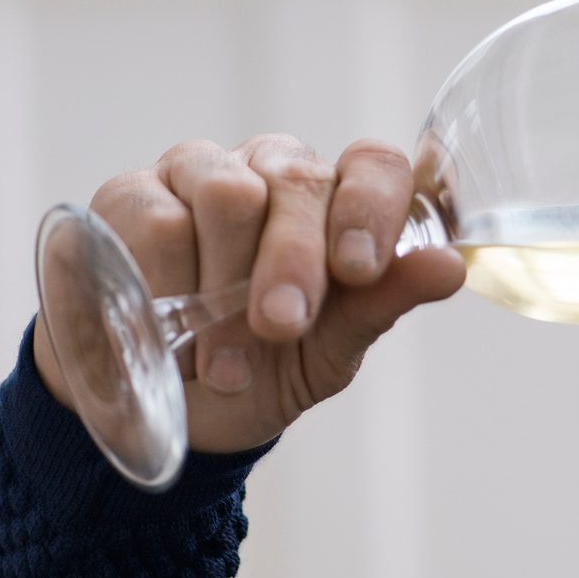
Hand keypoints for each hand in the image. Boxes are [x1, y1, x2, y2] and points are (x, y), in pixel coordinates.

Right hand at [33, 135, 465, 455]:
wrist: (163, 411)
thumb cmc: (260, 371)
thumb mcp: (326, 352)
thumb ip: (380, 303)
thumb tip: (449, 267)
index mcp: (335, 201)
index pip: (373, 166)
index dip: (370, 207)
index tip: (359, 270)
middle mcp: (272, 171)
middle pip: (295, 180)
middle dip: (291, 261)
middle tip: (279, 328)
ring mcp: (198, 173)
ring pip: (224, 192)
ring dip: (223, 286)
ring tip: (220, 362)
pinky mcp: (129, 193)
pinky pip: (153, 215)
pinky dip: (164, 282)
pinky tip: (165, 328)